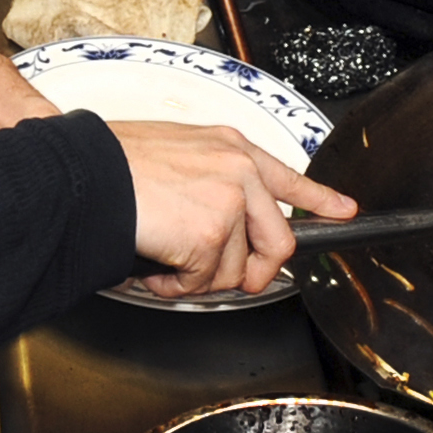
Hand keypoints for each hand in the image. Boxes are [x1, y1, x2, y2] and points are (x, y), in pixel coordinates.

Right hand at [111, 121, 357, 297]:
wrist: (87, 173)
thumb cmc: (117, 163)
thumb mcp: (179, 152)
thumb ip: (213, 181)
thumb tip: (227, 223)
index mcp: (232, 146)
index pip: (289, 175)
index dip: (321, 198)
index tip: (345, 211)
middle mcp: (239, 169)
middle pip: (278, 240)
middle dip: (252, 271)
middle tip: (215, 276)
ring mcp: (229, 201)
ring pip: (236, 270)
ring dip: (198, 277)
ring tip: (164, 257)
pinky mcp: (211, 234)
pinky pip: (204, 284)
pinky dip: (176, 285)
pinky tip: (155, 264)